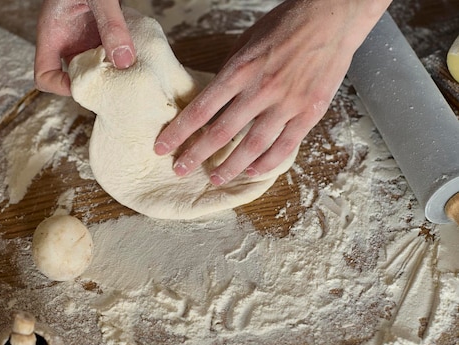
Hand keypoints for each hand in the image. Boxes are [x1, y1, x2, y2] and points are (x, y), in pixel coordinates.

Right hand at [35, 0, 135, 95]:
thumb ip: (111, 24)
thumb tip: (124, 61)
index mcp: (54, 33)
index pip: (44, 77)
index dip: (62, 87)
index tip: (88, 84)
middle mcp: (68, 40)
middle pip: (72, 78)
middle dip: (93, 86)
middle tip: (117, 84)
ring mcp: (85, 38)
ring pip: (94, 69)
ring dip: (111, 74)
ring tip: (131, 73)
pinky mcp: (102, 33)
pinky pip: (111, 54)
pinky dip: (123, 59)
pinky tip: (138, 56)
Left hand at [154, 0, 391, 185]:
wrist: (332, 16)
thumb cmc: (286, 24)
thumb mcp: (246, 42)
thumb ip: (230, 73)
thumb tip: (214, 98)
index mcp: (240, 70)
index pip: (201, 110)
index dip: (179, 132)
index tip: (163, 147)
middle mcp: (260, 90)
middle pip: (221, 133)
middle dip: (196, 155)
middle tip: (181, 169)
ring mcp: (287, 103)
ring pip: (252, 146)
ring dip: (230, 166)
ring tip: (215, 178)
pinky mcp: (309, 112)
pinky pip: (285, 146)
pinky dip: (266, 163)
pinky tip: (252, 171)